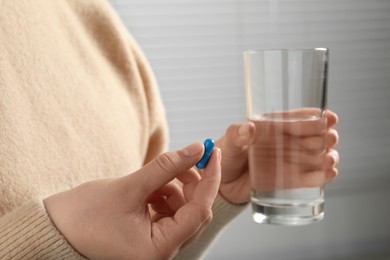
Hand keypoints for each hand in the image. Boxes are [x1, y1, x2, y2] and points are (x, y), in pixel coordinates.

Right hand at [44, 142, 220, 259]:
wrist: (55, 230)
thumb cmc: (83, 216)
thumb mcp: (129, 187)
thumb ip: (166, 167)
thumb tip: (195, 150)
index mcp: (158, 250)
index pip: (199, 211)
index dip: (209, 180)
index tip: (212, 153)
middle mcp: (161, 253)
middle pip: (193, 212)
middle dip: (191, 182)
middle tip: (186, 158)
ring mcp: (156, 246)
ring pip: (181, 211)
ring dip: (175, 188)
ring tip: (155, 177)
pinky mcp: (149, 238)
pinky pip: (168, 213)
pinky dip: (164, 195)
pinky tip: (150, 188)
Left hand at [217, 109, 338, 204]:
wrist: (222, 184)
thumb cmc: (225, 156)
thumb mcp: (228, 142)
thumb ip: (237, 134)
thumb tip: (250, 127)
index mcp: (273, 127)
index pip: (298, 119)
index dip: (316, 117)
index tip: (329, 117)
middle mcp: (285, 142)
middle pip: (314, 137)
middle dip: (326, 137)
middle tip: (329, 138)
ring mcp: (289, 161)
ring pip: (316, 156)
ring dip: (328, 156)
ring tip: (329, 159)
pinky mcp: (289, 180)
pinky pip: (310, 177)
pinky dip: (321, 176)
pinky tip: (329, 174)